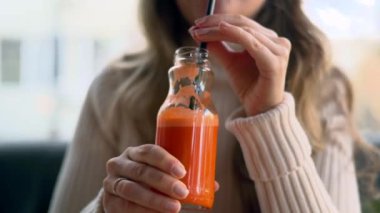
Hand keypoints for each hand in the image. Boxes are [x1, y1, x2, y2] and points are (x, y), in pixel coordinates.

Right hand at [102, 144, 219, 212]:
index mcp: (135, 152)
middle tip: (183, 192)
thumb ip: (180, 176)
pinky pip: (125, 206)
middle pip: (142, 171)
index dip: (165, 160)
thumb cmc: (146, 180)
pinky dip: (142, 212)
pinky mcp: (108, 200)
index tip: (183, 171)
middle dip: (164, 182)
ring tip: (175, 208)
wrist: (118, 194)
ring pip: (132, 189)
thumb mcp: (159, 172)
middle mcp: (119, 163)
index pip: (149, 151)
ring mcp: (111, 182)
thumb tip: (214, 185)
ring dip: (154, 200)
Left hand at [189, 14, 290, 115]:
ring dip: (220, 28)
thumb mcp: (231, 63)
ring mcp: (279, 51)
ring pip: (245, 31)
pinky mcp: (275, 62)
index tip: (197, 24)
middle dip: (216, 22)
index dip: (218, 20)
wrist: (261, 111)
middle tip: (196, 25)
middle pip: (243, 23)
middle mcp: (278, 41)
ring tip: (200, 32)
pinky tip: (221, 29)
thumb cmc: (249, 87)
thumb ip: (219, 48)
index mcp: (269, 40)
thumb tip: (200, 33)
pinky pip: (252, 43)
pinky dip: (235, 34)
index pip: (242, 23)